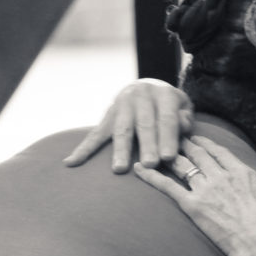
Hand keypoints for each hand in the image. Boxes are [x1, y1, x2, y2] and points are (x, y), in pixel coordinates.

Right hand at [63, 78, 193, 172]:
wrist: (148, 86)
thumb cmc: (171, 105)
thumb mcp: (184, 106)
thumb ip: (185, 118)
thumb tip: (180, 131)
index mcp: (162, 93)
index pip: (166, 118)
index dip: (167, 138)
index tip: (168, 157)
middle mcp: (139, 96)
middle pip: (143, 124)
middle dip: (146, 146)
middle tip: (149, 165)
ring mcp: (120, 105)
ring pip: (121, 130)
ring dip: (120, 150)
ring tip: (119, 168)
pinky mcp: (107, 115)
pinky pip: (95, 134)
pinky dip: (83, 149)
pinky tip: (71, 162)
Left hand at [133, 136, 255, 255]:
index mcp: (244, 173)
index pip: (219, 151)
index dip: (204, 143)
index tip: (195, 137)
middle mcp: (223, 176)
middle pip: (197, 153)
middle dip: (181, 143)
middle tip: (168, 136)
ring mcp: (207, 190)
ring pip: (181, 164)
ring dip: (165, 153)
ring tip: (153, 147)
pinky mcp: (193, 207)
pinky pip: (167, 186)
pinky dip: (151, 176)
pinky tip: (138, 168)